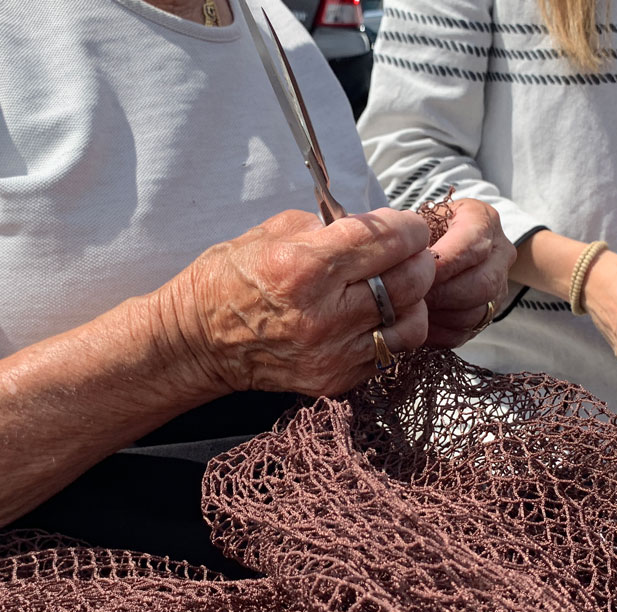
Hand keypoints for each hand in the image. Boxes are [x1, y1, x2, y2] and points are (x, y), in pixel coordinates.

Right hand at [161, 208, 434, 396]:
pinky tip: (374, 318)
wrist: (197, 342)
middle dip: (419, 260)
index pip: (389, 241)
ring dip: (413, 302)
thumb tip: (372, 227)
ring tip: (397, 290)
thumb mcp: (272, 233)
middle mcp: (323, 315)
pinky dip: (391, 333)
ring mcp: (332, 354)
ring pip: (411, 326)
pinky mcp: (335, 380)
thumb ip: (329, 227)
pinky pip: (388, 354)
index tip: (409, 226)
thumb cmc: (230, 280)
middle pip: (410, 283)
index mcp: (306, 267)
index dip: (410, 228)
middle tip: (411, 254)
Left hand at [422, 198, 516, 347]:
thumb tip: (402, 263)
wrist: (441, 239)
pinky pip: (466, 332)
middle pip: (482, 284)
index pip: (472, 247)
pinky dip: (440, 332)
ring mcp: (498, 287)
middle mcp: (500, 254)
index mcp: (484, 221)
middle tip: (411, 298)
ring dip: (440, 316)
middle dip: (442, 295)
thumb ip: (415, 237)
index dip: (443, 265)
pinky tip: (419, 325)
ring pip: (476, 312)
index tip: (415, 273)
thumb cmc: (425, 227)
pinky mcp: (487, 314)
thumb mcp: (421, 218)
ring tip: (413, 311)